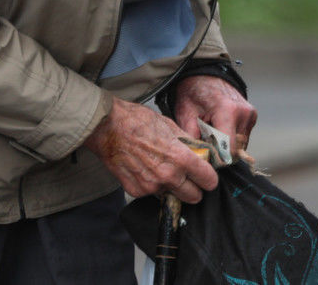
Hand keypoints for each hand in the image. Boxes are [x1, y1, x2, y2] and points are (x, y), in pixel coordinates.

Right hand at [82, 97, 218, 202]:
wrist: (108, 128)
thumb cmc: (138, 122)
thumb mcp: (171, 126)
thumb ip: (188, 144)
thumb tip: (201, 153)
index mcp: (180, 158)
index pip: (207, 180)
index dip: (210, 179)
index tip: (209, 178)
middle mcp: (167, 176)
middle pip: (193, 196)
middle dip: (195, 188)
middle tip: (191, 178)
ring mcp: (151, 186)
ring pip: (172, 195)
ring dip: (173, 188)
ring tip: (164, 169)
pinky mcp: (136, 191)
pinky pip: (153, 194)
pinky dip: (154, 186)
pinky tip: (148, 170)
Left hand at [173, 75, 257, 153]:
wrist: (203, 74)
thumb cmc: (192, 93)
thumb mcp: (185, 115)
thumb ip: (192, 140)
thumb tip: (198, 161)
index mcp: (227, 111)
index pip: (229, 151)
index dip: (216, 160)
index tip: (204, 157)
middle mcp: (244, 113)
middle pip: (234, 150)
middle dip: (219, 151)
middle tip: (204, 140)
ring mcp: (250, 114)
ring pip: (240, 146)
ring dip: (225, 145)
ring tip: (211, 131)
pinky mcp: (252, 116)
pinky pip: (242, 137)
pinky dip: (230, 138)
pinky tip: (219, 127)